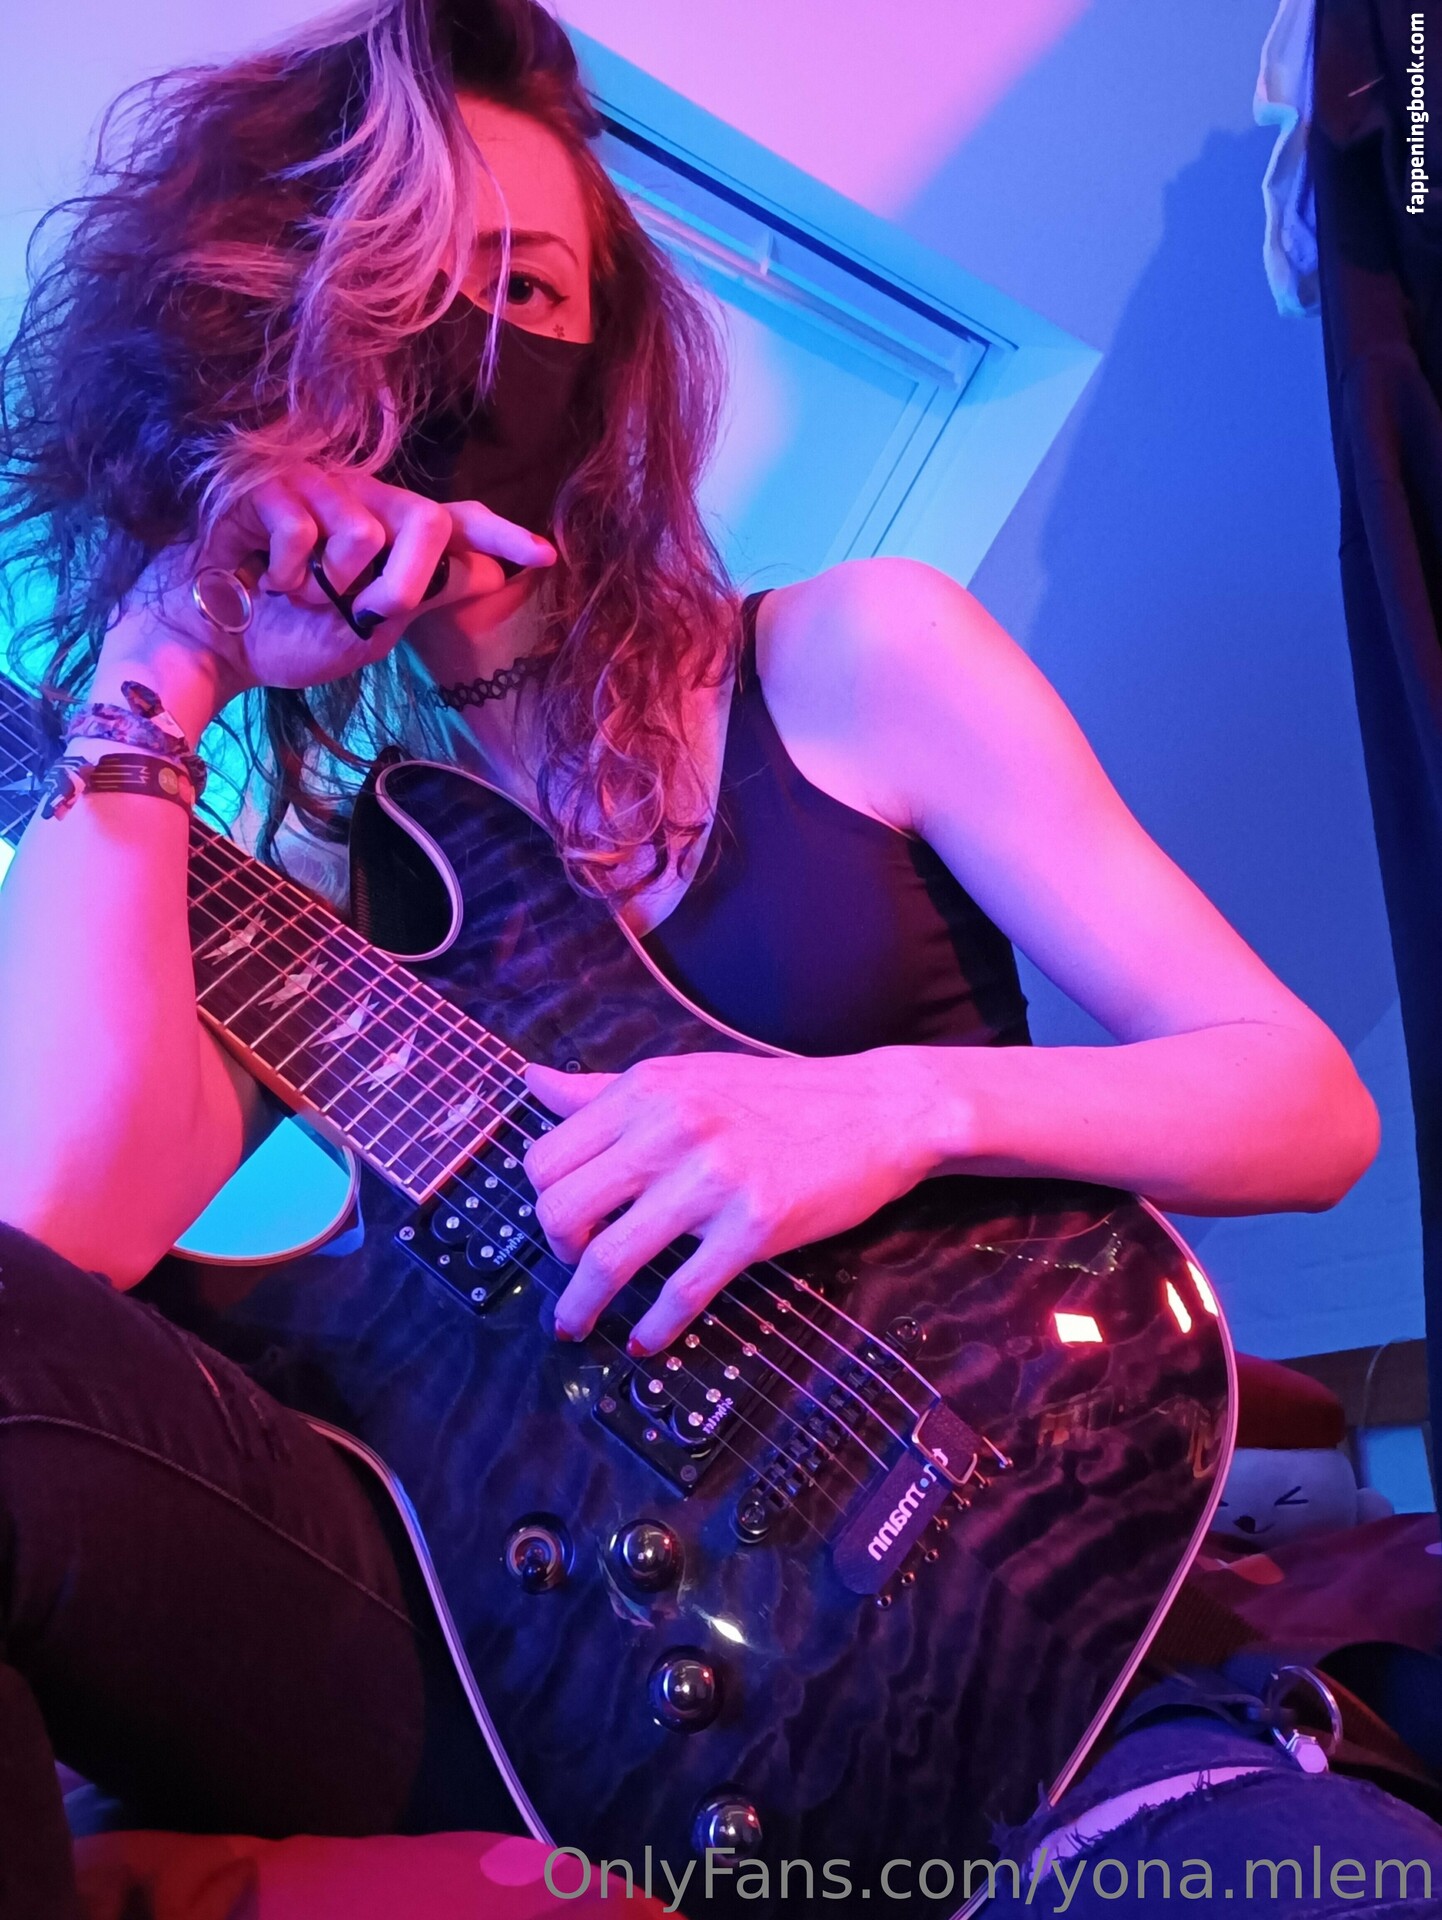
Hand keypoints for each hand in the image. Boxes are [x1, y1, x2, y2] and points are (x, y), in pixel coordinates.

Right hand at [104, 464, 555, 727]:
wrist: (216, 639)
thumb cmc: (292, 633)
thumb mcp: (367, 632)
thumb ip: (421, 601)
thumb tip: (486, 571)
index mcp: (399, 535)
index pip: (463, 523)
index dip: (504, 536)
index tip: (546, 556)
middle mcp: (369, 500)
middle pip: (427, 520)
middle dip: (407, 580)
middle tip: (369, 614)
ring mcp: (322, 487)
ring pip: (363, 533)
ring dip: (331, 585)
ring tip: (301, 595)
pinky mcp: (272, 486)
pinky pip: (301, 530)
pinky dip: (287, 572)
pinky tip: (266, 578)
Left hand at [522, 1049, 954, 1353]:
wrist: (876, 1110)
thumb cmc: (775, 1098)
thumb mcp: (685, 1077)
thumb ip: (602, 1091)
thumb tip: (530, 1082)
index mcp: (646, 1091)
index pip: (548, 1158)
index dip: (543, 1201)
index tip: (565, 1223)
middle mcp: (671, 1129)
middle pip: (563, 1210)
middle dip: (554, 1255)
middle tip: (572, 1271)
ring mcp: (713, 1180)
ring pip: (609, 1257)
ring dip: (581, 1307)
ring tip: (573, 1327)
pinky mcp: (755, 1226)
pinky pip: (682, 1291)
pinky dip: (654, 1327)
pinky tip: (645, 1342)